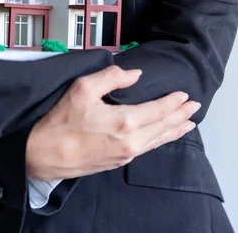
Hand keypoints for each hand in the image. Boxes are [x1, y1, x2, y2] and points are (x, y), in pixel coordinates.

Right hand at [26, 66, 199, 180]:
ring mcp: (126, 154)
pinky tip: (163, 137)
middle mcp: (131, 141)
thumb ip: (111, 77)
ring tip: (188, 123)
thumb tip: (134, 74)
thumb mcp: (82, 89)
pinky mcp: (118, 162)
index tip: (183, 94)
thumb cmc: (59, 123)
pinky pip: (148, 149)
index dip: (174, 101)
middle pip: (164, 126)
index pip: (159, 109)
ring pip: (159, 140)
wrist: (42, 155)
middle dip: (181, 115)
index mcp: (125, 121)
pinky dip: (161, 141)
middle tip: (194, 106)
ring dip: (175, 130)